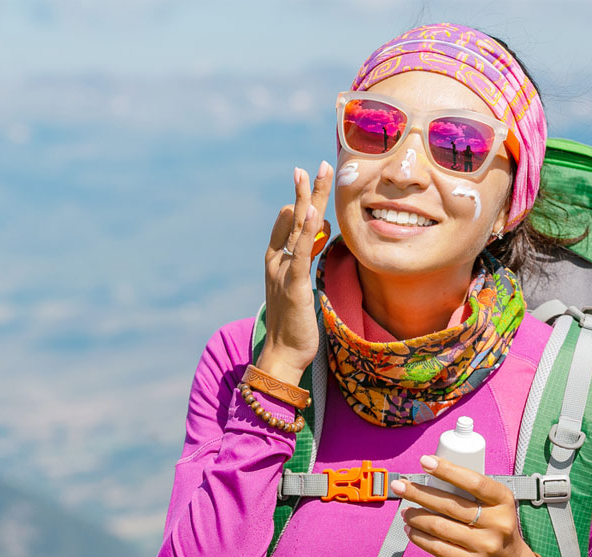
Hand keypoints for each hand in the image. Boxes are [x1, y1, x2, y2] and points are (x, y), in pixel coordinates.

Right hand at [256, 162, 332, 385]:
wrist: (282, 355)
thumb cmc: (293, 325)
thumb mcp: (299, 288)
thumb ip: (303, 263)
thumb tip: (314, 238)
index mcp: (277, 262)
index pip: (289, 225)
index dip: (301, 202)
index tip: (309, 179)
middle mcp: (276, 262)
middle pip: (293, 219)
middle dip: (305, 191)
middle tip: (313, 166)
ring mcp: (283, 272)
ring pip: (297, 229)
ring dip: (307, 199)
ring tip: (314, 174)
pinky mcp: (293, 286)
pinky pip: (300, 253)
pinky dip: (306, 232)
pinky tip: (311, 212)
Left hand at [391, 454, 541, 556]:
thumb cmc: (496, 528)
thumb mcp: (495, 506)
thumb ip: (471, 494)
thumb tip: (430, 477)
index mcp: (503, 501)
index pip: (474, 482)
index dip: (447, 470)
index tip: (425, 461)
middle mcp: (498, 523)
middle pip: (450, 505)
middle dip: (419, 493)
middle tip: (400, 486)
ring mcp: (486, 546)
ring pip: (440, 527)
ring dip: (416, 516)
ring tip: (404, 511)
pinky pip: (439, 548)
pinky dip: (420, 537)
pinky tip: (410, 529)